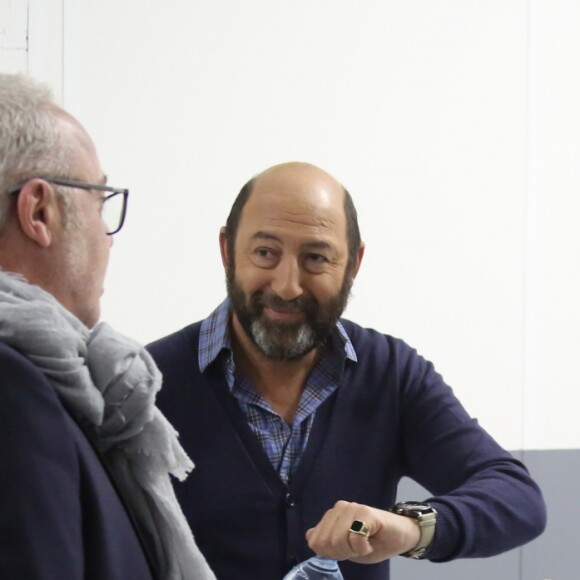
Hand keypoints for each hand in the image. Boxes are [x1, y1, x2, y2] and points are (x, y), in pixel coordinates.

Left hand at [305, 501, 419, 563]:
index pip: (315, 541)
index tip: (348, 550)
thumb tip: (310, 536)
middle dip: (342, 552)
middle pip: (327, 542)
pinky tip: (371, 540)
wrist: (402, 536)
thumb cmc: (375, 542)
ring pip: (338, 540)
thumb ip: (327, 542)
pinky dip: (362, 547)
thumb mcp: (347, 548)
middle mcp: (339, 508)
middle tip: (358, 547)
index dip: (331, 553)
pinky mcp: (365, 512)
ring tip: (365, 543)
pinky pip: (355, 537)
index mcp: (332, 516)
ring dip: (353, 550)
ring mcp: (352, 508)